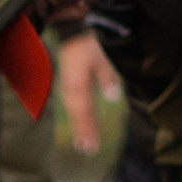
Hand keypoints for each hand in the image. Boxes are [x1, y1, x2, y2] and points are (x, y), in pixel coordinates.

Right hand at [57, 29, 119, 155]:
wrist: (70, 32)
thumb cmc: (87, 44)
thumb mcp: (101, 58)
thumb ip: (106, 77)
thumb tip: (113, 98)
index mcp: (78, 83)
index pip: (84, 110)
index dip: (88, 128)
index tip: (93, 143)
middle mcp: (70, 88)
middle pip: (78, 114)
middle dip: (83, 132)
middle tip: (89, 149)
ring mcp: (68, 86)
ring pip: (74, 111)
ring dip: (79, 127)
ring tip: (83, 144)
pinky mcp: (68, 84)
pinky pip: (73, 105)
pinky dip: (77, 117)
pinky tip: (81, 126)